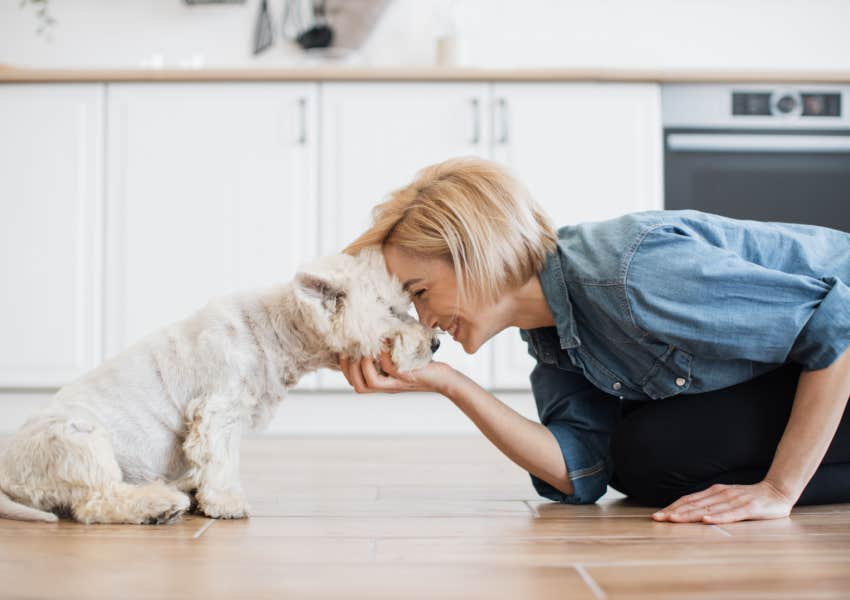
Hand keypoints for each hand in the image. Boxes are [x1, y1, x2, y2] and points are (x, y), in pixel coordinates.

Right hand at [338, 350, 458, 394]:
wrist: (443, 379)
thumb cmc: (421, 367)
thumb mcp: (399, 361)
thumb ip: (384, 355)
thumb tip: (371, 334)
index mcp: (382, 383)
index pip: (356, 384)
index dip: (345, 370)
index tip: (342, 352)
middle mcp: (387, 386)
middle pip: (359, 387)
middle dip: (350, 368)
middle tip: (350, 350)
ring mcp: (397, 383)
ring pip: (371, 382)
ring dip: (364, 365)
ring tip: (365, 348)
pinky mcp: (408, 375)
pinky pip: (390, 368)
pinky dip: (383, 355)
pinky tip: (384, 342)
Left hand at [651, 480, 793, 523]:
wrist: (778, 491)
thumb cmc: (750, 498)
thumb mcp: (726, 498)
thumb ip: (711, 503)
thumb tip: (690, 511)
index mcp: (714, 492)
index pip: (689, 500)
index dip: (672, 507)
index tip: (658, 515)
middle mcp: (721, 494)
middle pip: (693, 505)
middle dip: (674, 512)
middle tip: (657, 518)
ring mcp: (734, 501)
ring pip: (708, 509)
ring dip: (689, 515)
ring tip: (673, 520)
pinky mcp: (748, 508)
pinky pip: (731, 514)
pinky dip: (717, 518)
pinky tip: (706, 521)